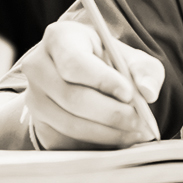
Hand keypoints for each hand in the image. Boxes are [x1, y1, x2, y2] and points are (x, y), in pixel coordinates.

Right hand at [22, 20, 162, 149]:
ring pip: (70, 123)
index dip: (102, 81)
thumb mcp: (131, 58)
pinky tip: (121, 137)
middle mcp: (38, 66)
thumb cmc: (110, 64)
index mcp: (60, 38)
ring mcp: (34, 97)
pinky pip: (68, 140)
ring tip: (137, 132)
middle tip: (140, 120)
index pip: (75, 63)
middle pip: (72, 97)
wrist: (87, 81)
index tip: (129, 94)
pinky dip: (99, 143)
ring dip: (108, 132)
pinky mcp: (39, 124)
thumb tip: (148, 92)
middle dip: (111, 113)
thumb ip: (145, 70)